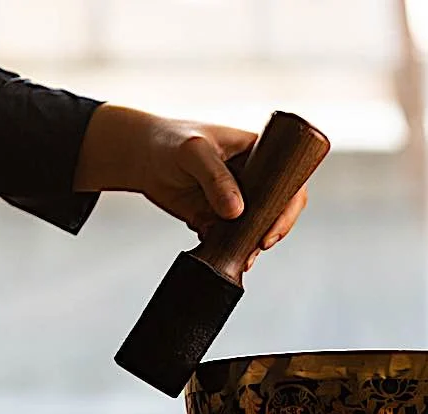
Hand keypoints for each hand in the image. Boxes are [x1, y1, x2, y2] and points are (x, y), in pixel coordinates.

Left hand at [74, 105, 308, 268]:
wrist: (138, 157)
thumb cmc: (168, 141)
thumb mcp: (193, 153)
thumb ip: (215, 179)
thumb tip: (237, 212)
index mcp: (259, 153)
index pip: (289, 181)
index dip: (289, 208)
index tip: (271, 229)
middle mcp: (253, 178)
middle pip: (277, 210)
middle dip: (271, 231)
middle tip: (257, 247)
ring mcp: (237, 199)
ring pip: (255, 228)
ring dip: (251, 245)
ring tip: (240, 258)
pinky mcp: (218, 218)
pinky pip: (231, 238)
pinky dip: (229, 249)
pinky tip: (220, 254)